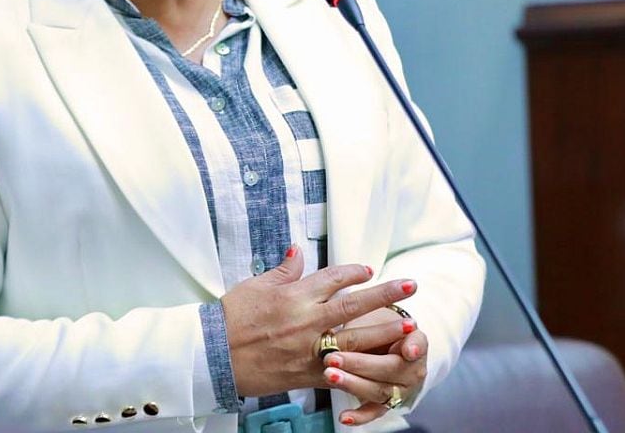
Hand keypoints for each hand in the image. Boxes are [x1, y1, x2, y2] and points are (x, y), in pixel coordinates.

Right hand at [220, 246, 418, 397]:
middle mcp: (306, 320)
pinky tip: (380, 368)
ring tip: (408, 325)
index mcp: (294, 295)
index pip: (333, 278)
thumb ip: (284, 270)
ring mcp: (308, 348)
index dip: (354, 272)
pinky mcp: (306, 374)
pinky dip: (361, 371)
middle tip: (411, 286)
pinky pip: (340, 373)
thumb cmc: (231, 317)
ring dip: (383, 331)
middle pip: (354, 305)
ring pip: (354, 339)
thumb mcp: (256, 285)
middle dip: (385, 295)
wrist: (213, 354)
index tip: (369, 269)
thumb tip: (298, 250)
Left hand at [323, 307, 428, 425]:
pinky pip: (373, 412)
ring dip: (353, 384)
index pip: (417, 343)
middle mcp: (413, 369)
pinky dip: (359, 416)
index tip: (409, 349)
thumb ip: (369, 311)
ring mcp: (400, 389)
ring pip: (378, 390)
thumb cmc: (377, 322)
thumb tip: (348, 305)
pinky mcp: (386, 404)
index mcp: (415, 340)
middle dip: (361, 364)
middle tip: (334, 357)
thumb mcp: (377, 312)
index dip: (414, 346)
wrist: (383, 342)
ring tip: (330, 375)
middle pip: (390, 368)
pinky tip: (344, 417)